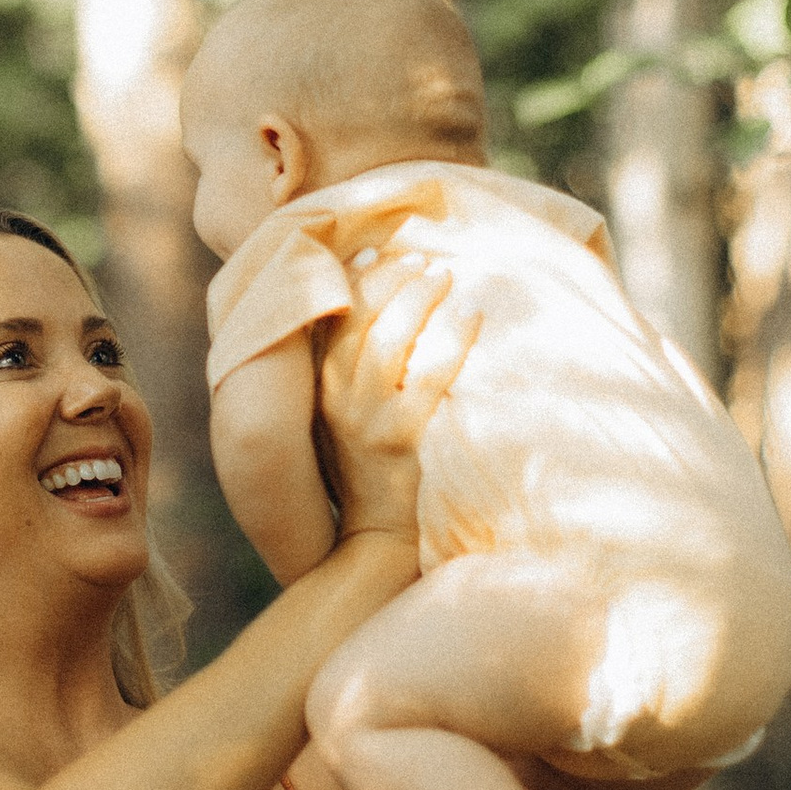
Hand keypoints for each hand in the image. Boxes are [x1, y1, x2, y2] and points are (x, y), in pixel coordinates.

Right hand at [319, 256, 470, 546]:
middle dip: (390, 278)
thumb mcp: (344, 416)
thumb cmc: (368, 470)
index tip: (377, 252)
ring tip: (445, 275)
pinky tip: (470, 313)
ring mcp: (366, 419)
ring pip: (387, 340)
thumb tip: (378, 310)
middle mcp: (335, 399)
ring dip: (417, 299)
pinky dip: (451, 337)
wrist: (375, 537)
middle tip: (424, 259)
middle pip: (356, 319)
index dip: (353, 279)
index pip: (328, 318)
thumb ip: (348, 372)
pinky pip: (429, 374)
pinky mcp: (400, 439)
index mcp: (319, 389)